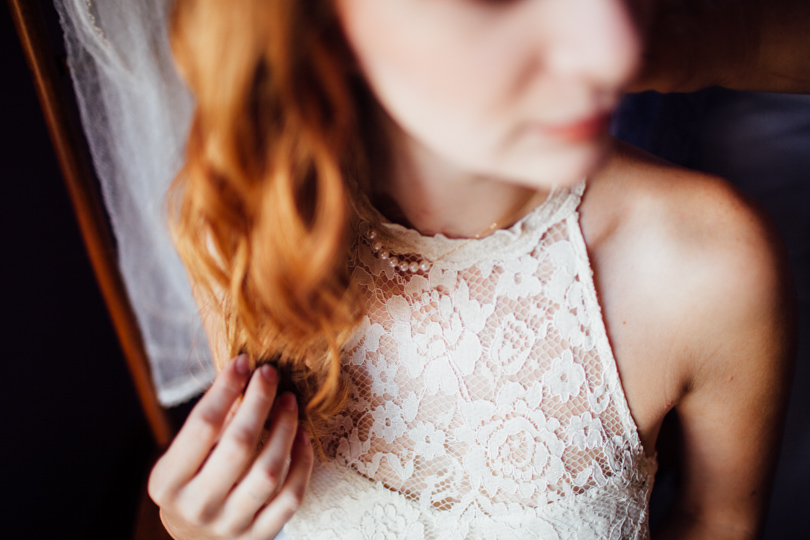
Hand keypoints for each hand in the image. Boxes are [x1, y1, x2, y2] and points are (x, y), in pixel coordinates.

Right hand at [148, 355, 313, 538]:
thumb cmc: (191, 484)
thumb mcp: (184, 457)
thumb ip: (210, 423)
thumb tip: (244, 375)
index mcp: (168, 483)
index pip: (202, 426)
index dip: (225, 388)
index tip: (243, 362)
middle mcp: (197, 507)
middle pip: (238, 446)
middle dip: (259, 402)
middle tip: (270, 374)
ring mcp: (230, 525)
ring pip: (269, 472)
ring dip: (284, 429)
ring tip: (289, 401)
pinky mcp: (259, 536)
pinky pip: (290, 498)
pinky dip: (302, 464)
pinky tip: (303, 437)